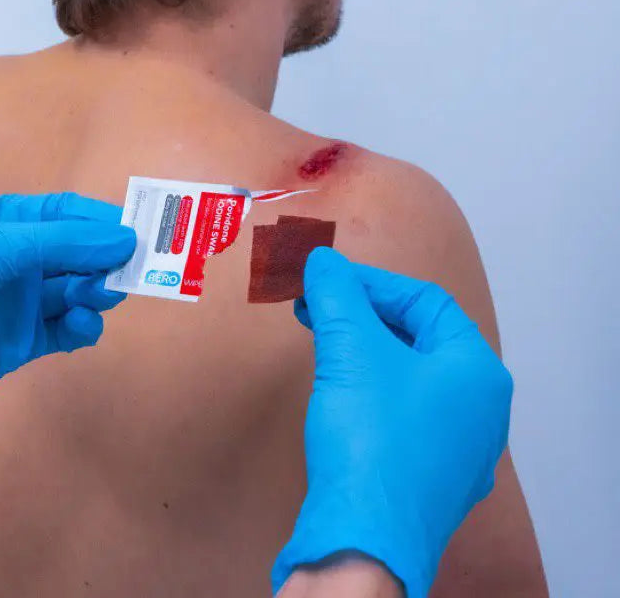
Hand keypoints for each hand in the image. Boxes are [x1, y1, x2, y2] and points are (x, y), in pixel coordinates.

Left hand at [0, 193, 134, 432]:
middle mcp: (17, 258)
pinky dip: (82, 326)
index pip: (67, 213)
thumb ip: (59, 242)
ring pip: (76, 291)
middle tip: (128, 270)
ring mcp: (19, 301)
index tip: (139, 232)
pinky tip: (83, 324)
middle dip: (104, 259)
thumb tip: (123, 237)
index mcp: (6, 221)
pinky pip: (65, 330)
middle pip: (78, 253)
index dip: (101, 221)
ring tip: (98, 296)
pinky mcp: (20, 342)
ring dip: (95, 291)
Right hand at [272, 248, 512, 597]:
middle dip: (363, 317)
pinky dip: (369, 393)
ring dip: (363, 353)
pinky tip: (338, 393)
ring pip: (410, 380)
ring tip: (320, 343)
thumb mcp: (350, 349)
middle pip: (419, 340)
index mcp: (478, 372)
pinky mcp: (430, 482)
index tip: (327, 280)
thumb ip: (337, 294)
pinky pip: (404, 418)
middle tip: (316, 306)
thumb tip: (321, 259)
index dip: (372, 283)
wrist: (364, 539)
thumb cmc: (371, 435)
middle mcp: (481, 411)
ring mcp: (460, 453)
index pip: (427, 303)